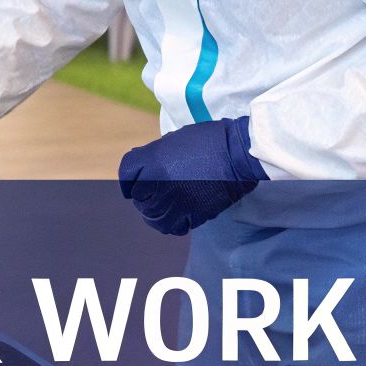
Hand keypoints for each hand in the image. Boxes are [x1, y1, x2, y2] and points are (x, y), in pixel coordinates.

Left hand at [118, 117, 268, 234]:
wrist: (238, 153)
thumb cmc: (209, 139)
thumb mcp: (175, 138)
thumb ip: (156, 153)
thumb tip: (146, 165)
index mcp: (153, 159)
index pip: (126, 174)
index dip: (128, 181)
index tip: (133, 185)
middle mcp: (159, 181)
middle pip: (139, 199)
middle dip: (142, 198)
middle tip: (152, 196)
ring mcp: (176, 200)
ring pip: (153, 218)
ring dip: (154, 215)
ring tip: (161, 212)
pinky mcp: (193, 214)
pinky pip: (174, 226)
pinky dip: (172, 224)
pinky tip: (178, 217)